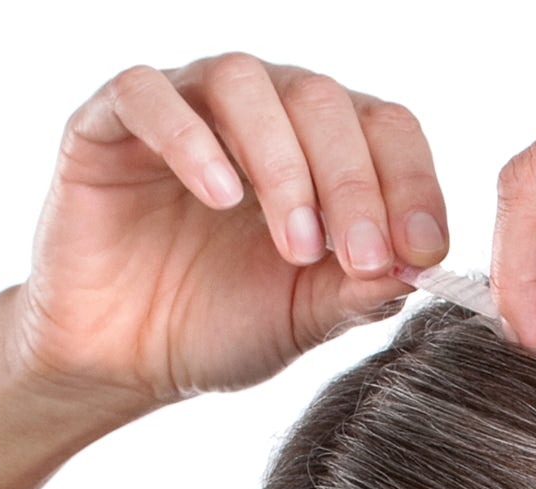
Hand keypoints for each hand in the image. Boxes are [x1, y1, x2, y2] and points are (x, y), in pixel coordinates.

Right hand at [12, 55, 448, 408]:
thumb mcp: (307, 319)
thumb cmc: (226, 326)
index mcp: (323, 151)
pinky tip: (221, 197)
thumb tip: (424, 266)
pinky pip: (147, 95)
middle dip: (354, 183)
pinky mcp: (110, 125)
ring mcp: (187, 108)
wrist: (129, 358)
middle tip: (359, 257)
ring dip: (283, 163)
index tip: (423, 250)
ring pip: (245, 83)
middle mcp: (262, 114)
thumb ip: (362, 291)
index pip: (387, 130)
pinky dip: (189, 139)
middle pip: (324, 100)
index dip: (413, 183)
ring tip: (296, 246)